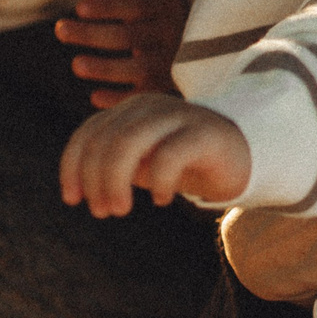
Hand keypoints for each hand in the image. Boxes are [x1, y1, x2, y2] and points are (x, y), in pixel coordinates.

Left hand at [59, 0, 186, 108]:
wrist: (221, 48)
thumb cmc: (171, 13)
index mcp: (169, 5)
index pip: (137, 4)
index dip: (109, 6)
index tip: (79, 8)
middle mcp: (175, 34)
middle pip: (129, 36)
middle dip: (92, 33)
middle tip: (60, 29)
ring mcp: (175, 63)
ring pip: (138, 68)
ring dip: (106, 68)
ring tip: (76, 65)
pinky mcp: (173, 89)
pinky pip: (145, 97)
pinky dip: (121, 99)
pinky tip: (95, 97)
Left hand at [61, 92, 251, 216]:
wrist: (244, 155)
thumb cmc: (186, 163)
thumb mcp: (143, 164)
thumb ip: (112, 165)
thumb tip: (78, 187)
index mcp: (131, 110)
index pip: (89, 132)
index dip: (72, 166)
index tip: (72, 199)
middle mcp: (150, 106)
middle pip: (106, 140)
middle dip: (95, 179)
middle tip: (102, 211)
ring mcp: (178, 116)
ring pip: (129, 143)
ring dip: (116, 181)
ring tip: (120, 209)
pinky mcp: (204, 133)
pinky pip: (169, 155)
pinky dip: (158, 182)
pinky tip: (162, 200)